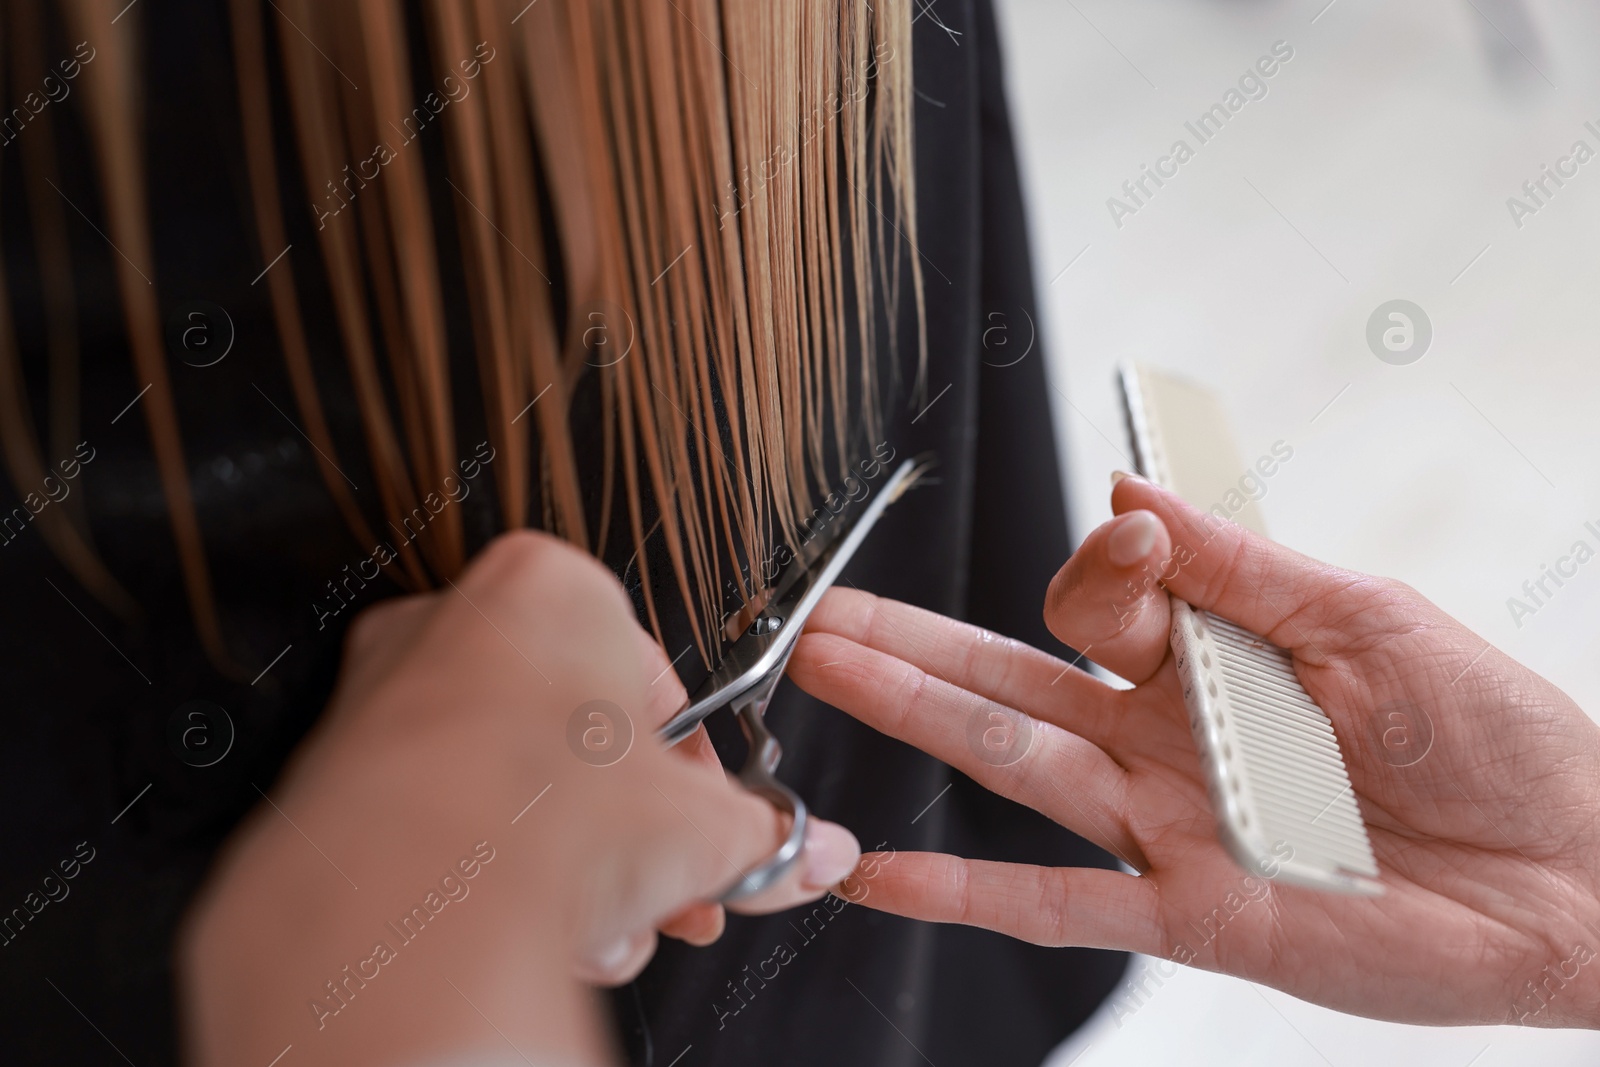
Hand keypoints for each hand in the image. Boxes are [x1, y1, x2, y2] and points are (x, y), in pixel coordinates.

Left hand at [180, 531, 859, 1066]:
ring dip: (573, 870)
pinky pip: (446, 825)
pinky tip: (533, 934)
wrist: (406, 912)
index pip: (656, 684)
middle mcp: (455, 622)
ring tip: (605, 928)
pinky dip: (494, 879)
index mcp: (550, 587)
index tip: (709, 830)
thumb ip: (764, 836)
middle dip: (634, 839)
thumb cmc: (538, 822)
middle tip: (670, 891)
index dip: (695, 777)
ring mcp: (386, 698)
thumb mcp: (700, 829)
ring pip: (515, 793)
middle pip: (581, 746)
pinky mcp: (338, 780)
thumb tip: (807, 854)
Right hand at [790, 474, 1599, 1027]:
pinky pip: (1062, 905)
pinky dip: (968, 892)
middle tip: (826, 615)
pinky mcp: (1192, 912)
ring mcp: (1171, 825)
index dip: (1102, 563)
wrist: (1578, 871)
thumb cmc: (1494, 736)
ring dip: (919, 722)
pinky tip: (882, 878)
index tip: (1137, 544)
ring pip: (1021, 766)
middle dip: (915, 644)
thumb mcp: (1366, 616)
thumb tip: (1129, 487)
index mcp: (1213, 656)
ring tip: (829, 674)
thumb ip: (1236, 563)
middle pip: (1017, 681)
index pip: (1102, 599)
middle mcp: (1170, 738)